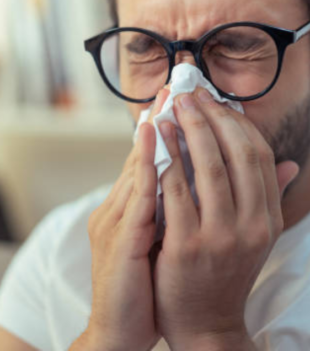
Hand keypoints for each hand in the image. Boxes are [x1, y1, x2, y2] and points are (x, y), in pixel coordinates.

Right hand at [76, 90, 168, 350]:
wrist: (120, 328)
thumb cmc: (145, 282)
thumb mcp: (156, 239)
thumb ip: (168, 208)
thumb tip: (187, 180)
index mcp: (129, 210)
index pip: (147, 162)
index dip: (164, 132)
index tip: (179, 105)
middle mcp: (118, 210)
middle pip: (139, 157)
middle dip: (158, 121)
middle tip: (174, 90)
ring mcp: (115, 224)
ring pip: (136, 170)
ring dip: (151, 134)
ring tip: (165, 102)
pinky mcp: (119, 242)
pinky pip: (136, 198)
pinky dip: (144, 166)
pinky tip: (154, 141)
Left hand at [154, 88, 298, 349]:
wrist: (205, 323)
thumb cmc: (223, 272)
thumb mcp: (254, 237)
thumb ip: (266, 198)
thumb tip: (289, 164)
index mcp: (267, 219)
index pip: (259, 156)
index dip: (237, 124)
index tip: (216, 103)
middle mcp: (250, 225)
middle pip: (235, 154)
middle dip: (212, 118)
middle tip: (191, 96)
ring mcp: (220, 236)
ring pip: (207, 167)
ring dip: (189, 131)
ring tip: (173, 109)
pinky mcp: (187, 246)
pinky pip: (176, 191)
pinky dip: (167, 160)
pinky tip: (156, 141)